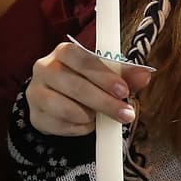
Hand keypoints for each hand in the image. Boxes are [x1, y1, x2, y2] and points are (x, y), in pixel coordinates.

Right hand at [26, 41, 151, 134]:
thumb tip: (145, 75)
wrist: (57, 100)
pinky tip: (87, 124)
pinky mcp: (35, 116)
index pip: (82, 58)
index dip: (104, 76)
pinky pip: (60, 126)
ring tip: (100, 117)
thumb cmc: (86, 81)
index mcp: (64, 52)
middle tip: (126, 114)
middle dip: (104, 102)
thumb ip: (125, 74)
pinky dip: (79, 128)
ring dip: (90, 116)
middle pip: (75, 85)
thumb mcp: (106, 75)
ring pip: (65, 108)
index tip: (124, 91)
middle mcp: (44, 68)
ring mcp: (35, 93)